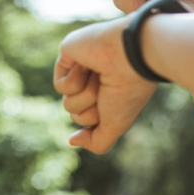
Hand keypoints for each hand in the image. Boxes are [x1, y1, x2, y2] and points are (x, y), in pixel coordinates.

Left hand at [54, 16, 154, 152]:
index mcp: (111, 93)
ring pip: (68, 102)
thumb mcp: (116, 124)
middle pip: (77, 114)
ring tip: (100, 75)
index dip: (99, 119)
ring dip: (86, 95)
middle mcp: (97, 81)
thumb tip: (72, 140)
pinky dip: (75, 81)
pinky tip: (89, 65)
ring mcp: (83, 67)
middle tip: (109, 90)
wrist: (132, 56)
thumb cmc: (128, 90)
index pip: (90, 119)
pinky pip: (60, 85)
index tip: (118, 105)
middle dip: (92, 109)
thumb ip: (97, 141)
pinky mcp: (69, 53)